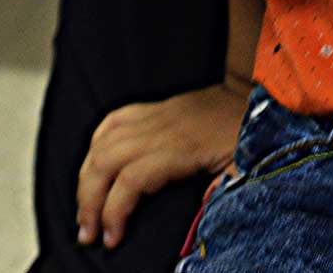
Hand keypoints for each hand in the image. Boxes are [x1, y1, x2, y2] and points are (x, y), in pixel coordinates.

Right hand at [75, 82, 249, 249]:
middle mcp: (158, 129)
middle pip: (105, 162)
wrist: (248, 93)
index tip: (111, 239)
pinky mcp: (152, 108)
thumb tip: (201, 216)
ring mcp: (152, 116)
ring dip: (85, 178)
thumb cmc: (245, 131)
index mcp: (180, 147)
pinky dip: (95, 144)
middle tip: (86, 233)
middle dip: (88, 201)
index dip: (114, 212)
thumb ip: (221, 189)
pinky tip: (92, 166)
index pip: (131, 180)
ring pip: (102, 143)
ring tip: (83, 208)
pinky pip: (113, 120)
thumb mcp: (242, 165)